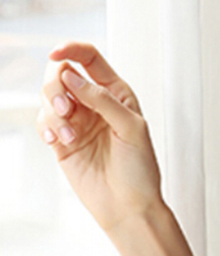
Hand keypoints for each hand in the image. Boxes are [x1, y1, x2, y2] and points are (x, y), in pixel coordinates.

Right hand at [36, 40, 164, 233]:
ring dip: (53, 112)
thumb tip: (71, 76)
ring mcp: (77, 121)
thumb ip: (103, 100)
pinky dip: (47, 127)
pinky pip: (44, 120)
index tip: (56, 54)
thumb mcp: (132, 129)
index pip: (90, 58)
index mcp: (117, 94)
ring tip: (69, 135)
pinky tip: (60, 141)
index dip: (71, 49)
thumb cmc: (140, 171)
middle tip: (67, 110)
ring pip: (49, 96)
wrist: (129, 206)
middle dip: (56, 86)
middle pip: (62, 73)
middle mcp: (95, 103)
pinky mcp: (63, 139)